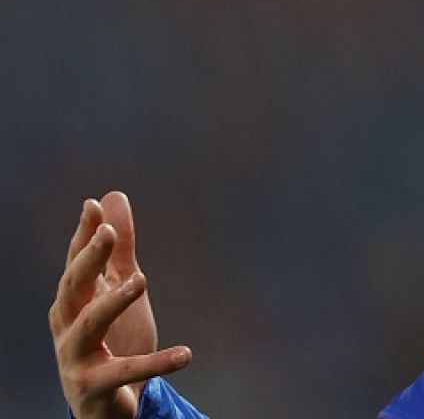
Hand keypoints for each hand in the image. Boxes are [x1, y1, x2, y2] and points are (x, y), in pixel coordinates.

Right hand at [49, 192, 191, 418]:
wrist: (104, 405)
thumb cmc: (110, 339)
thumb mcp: (118, 289)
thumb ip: (118, 247)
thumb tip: (111, 196)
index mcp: (74, 300)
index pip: (76, 262)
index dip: (83, 235)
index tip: (92, 206)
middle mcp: (67, 326)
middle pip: (73, 287)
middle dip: (88, 259)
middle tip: (107, 233)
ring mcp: (76, 357)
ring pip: (88, 325)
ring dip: (112, 302)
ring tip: (141, 280)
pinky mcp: (95, 387)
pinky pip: (126, 372)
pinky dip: (157, 363)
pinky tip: (187, 354)